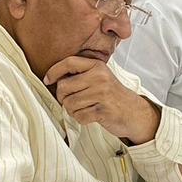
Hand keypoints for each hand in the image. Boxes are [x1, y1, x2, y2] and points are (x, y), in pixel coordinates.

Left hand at [45, 56, 159, 144]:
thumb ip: (81, 74)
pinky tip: (90, 115)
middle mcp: (100, 77)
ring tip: (83, 108)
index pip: (69, 62)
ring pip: (69, 103)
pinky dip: (81, 118)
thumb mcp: (100, 77)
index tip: (47, 80)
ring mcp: (102, 94)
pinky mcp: (103, 111)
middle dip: (62, 97)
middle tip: (71, 100)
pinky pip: (79, 116)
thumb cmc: (111, 95)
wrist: (133, 112)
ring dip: (72, 110)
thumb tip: (53, 79)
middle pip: (64, 86)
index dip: (54, 71)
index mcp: (97, 66)